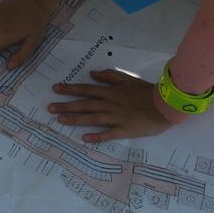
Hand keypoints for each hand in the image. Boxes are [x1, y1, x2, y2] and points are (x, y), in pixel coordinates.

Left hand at [48, 69, 168, 142]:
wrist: (164, 105)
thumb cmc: (146, 91)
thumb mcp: (127, 78)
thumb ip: (109, 76)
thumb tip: (92, 74)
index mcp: (110, 92)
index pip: (86, 89)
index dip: (70, 89)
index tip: (55, 89)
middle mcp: (109, 104)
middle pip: (84, 104)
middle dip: (66, 106)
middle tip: (50, 108)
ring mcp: (116, 118)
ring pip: (92, 118)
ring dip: (75, 119)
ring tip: (60, 121)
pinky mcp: (124, 130)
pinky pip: (108, 134)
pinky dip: (96, 136)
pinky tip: (84, 139)